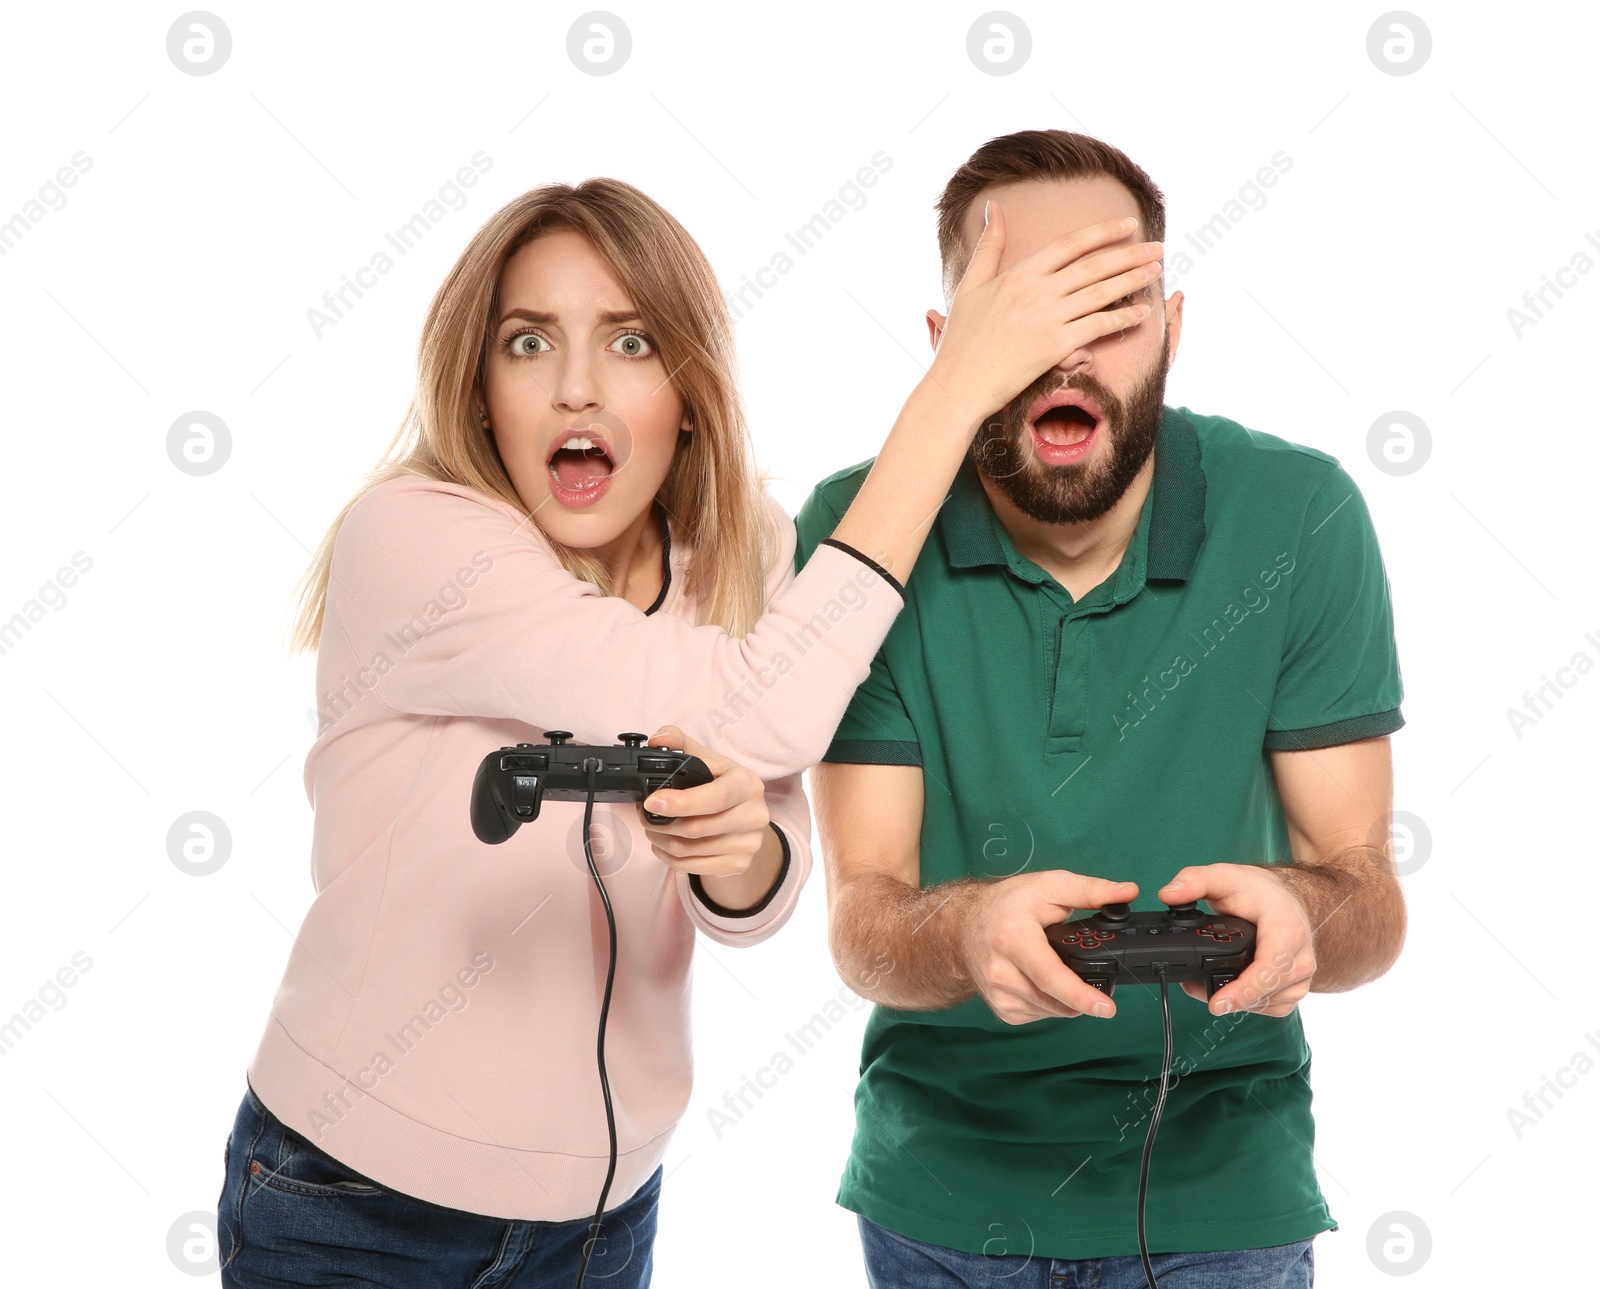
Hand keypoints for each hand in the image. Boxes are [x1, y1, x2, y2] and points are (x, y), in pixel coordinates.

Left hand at [638, 725, 769, 878]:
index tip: (651, 803)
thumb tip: (658, 740)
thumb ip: (681, 744)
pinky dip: (670, 858)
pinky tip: (663, 845)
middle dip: (661, 823)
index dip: (681, 802)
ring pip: (691, 850)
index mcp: (747, 784)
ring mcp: (749, 843)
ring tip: (652, 828)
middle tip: (644, 815)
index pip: (715, 797)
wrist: (749, 821)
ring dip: (661, 840)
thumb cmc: (724, 786)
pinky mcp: (739, 864)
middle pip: (698, 828)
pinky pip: (693, 867)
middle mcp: (754, 814)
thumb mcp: (710, 761)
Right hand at [926, 202, 1162, 414]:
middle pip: (1094, 266)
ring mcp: (1048, 319)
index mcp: (1020, 273)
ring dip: (1133, 280)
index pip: (1070, 244)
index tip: (1128, 225)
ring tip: (1156, 271)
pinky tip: (1143, 312)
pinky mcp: (1055, 348)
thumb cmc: (962, 337)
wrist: (959, 382)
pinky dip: (1123, 318)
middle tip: (1158, 247)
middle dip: (1131, 254)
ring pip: (1101, 293)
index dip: (1103, 232)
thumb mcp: (971, 283)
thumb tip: (994, 207)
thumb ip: (989, 245)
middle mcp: (1037, 292)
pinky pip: (1097, 327)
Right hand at [961, 870, 1138, 1023]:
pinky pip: (1041, 1015)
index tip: (1107, 1008)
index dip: (1081, 995)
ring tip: (1062, 970)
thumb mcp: (1049, 886)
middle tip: (1096, 980)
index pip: (1050, 976)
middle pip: (1056, 999)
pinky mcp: (1002, 1010)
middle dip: (1083, 994)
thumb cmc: (1007, 904)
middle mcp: (1001, 971)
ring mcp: (999, 994)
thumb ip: (1090, 891)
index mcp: (1013, 938)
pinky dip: (1053, 1003)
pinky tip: (1046, 982)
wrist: (963, 926)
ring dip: (1068, 999)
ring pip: (1053, 1011)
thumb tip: (1128, 892)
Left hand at [1158, 866, 1315, 1016]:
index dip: (1245, 989)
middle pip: (1267, 990)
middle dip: (1229, 997)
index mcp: (1288, 928)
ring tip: (1204, 984)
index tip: (1217, 1003)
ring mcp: (1300, 975)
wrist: (1281, 899)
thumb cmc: (1257, 891)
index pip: (1272, 966)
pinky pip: (1272, 1007)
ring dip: (1235, 1001)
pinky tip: (1227, 990)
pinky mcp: (1294, 988)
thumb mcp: (1224, 877)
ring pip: (1267, 1003)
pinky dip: (1247, 1003)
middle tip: (1193, 987)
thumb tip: (1168, 894)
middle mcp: (1300, 956)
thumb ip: (1195, 881)